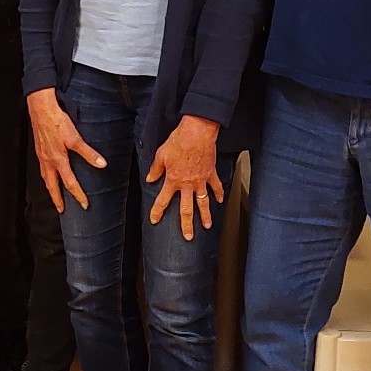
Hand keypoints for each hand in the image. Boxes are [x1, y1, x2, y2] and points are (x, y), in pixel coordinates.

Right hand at [27, 87, 105, 212]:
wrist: (41, 109)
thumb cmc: (56, 121)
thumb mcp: (75, 138)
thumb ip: (88, 153)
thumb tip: (101, 164)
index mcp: (58, 160)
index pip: (69, 183)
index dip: (78, 195)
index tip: (84, 205)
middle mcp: (47, 161)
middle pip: (52, 186)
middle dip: (57, 199)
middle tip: (61, 209)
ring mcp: (42, 156)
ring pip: (45, 177)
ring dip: (50, 188)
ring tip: (54, 195)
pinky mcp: (39, 149)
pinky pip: (42, 168)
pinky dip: (46, 175)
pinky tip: (49, 173)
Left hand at [146, 115, 222, 239]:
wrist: (197, 134)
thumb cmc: (178, 142)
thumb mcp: (161, 155)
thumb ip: (155, 169)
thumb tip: (150, 179)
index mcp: (173, 180)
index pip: (162, 200)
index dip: (157, 212)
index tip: (154, 220)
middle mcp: (187, 185)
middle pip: (186, 209)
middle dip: (186, 225)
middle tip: (188, 237)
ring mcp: (201, 181)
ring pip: (203, 203)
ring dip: (205, 215)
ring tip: (207, 226)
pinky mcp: (211, 174)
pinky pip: (216, 186)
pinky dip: (219, 194)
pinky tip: (220, 201)